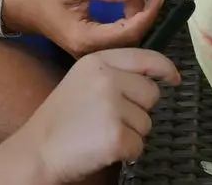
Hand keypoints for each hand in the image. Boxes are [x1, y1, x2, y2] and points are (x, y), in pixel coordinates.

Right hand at [4, 0, 165, 57]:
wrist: (27, 10)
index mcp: (86, 39)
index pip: (128, 32)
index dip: (148, 14)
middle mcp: (92, 53)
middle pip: (132, 38)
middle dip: (141, 12)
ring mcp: (94, 55)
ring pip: (128, 40)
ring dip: (136, 15)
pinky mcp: (95, 51)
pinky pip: (120, 39)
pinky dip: (129, 20)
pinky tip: (124, 2)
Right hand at [19, 48, 180, 183]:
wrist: (37, 149)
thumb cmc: (61, 118)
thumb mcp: (82, 79)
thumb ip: (114, 73)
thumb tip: (155, 78)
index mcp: (98, 61)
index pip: (145, 57)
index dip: (164, 68)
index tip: (173, 77)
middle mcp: (107, 79)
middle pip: (151, 93)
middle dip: (138, 109)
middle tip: (109, 118)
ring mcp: (112, 107)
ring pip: (147, 123)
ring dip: (130, 133)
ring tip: (100, 132)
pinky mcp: (116, 136)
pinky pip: (139, 146)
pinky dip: (126, 153)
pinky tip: (102, 148)